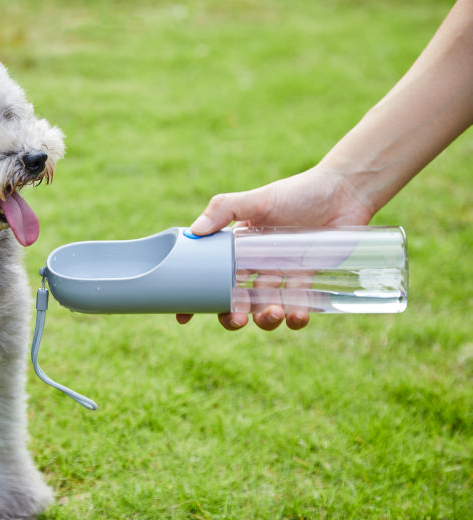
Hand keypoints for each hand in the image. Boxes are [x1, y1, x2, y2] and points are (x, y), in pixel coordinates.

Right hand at [177, 168, 373, 329]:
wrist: (345, 191)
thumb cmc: (299, 191)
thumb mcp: (258, 199)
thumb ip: (224, 210)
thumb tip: (195, 231)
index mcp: (236, 247)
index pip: (209, 276)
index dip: (195, 299)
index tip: (183, 317)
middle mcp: (255, 263)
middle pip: (234, 300)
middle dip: (231, 315)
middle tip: (236, 318)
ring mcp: (281, 274)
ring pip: (264, 307)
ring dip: (265, 319)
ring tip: (273, 313)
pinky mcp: (307, 280)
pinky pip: (297, 306)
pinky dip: (296, 317)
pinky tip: (298, 314)